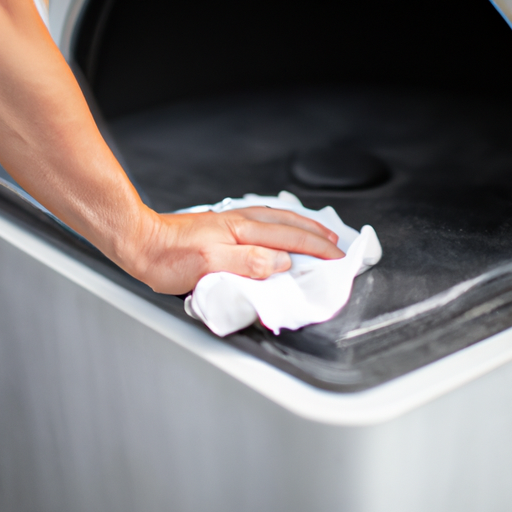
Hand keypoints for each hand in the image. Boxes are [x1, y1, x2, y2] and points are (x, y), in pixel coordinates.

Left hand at [124, 206, 344, 294]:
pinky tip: (281, 226)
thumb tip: (281, 262)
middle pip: (288, 224)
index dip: (315, 248)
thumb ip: (248, 263)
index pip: (289, 239)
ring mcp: (232, 222)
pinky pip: (264, 219)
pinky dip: (282, 222)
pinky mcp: (223, 226)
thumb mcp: (208, 265)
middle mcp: (240, 222)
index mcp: (241, 232)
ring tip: (318, 232)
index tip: (336, 256)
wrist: (140, 242)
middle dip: (316, 234)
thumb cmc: (168, 257)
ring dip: (302, 225)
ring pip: (278, 218)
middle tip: (336, 243)